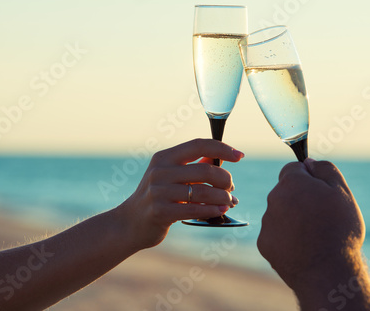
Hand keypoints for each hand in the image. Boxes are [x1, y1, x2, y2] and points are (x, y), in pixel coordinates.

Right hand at [117, 138, 243, 249]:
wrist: (130, 223)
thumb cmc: (157, 198)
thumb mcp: (170, 176)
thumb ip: (193, 166)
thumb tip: (219, 157)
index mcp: (164, 158)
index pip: (198, 145)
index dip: (222, 148)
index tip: (239, 155)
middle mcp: (160, 171)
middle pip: (205, 170)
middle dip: (225, 179)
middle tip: (231, 188)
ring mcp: (158, 191)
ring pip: (202, 191)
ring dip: (223, 197)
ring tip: (229, 202)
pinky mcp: (160, 211)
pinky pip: (194, 209)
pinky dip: (212, 210)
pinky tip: (220, 211)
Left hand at [257, 158, 364, 289]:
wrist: (328, 272)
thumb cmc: (339, 230)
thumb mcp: (342, 193)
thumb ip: (325, 170)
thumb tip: (308, 162)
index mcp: (291, 183)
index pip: (292, 169)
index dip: (307, 178)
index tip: (318, 191)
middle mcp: (273, 199)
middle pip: (285, 192)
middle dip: (299, 199)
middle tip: (320, 217)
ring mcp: (267, 222)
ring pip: (279, 213)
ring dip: (292, 219)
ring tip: (314, 235)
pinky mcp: (264, 243)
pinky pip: (275, 234)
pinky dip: (286, 239)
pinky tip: (302, 248)